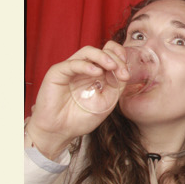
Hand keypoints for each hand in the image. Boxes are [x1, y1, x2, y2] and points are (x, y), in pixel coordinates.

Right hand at [26, 41, 129, 160]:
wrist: (60, 132)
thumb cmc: (80, 118)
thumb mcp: (106, 102)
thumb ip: (116, 86)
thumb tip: (124, 72)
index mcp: (95, 73)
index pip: (109, 55)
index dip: (120, 59)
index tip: (127, 74)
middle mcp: (83, 68)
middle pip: (101, 51)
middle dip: (115, 59)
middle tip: (123, 73)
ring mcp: (71, 69)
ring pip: (87, 52)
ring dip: (102, 56)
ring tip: (112, 66)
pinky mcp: (57, 72)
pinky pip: (73, 63)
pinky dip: (86, 66)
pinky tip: (96, 72)